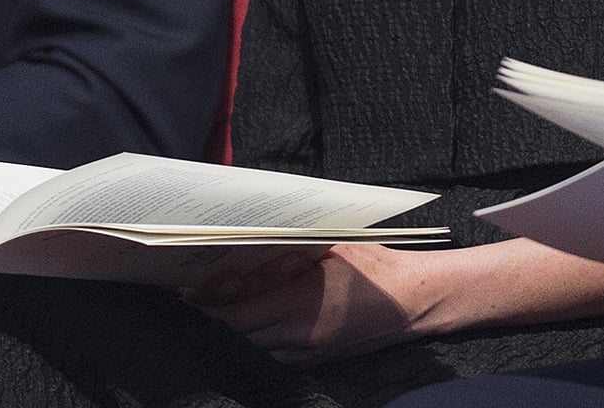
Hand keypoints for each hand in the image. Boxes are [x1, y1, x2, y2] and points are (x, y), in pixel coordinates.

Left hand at [188, 243, 450, 366]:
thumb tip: (250, 242)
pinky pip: (274, 350)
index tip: (188, 287)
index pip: (233, 311)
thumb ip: (289, 248)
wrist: (415, 301)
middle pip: (239, 329)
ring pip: (255, 342)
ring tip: (238, 298)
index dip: (208, 301)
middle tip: (208, 288)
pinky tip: (269, 313)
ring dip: (243, 322)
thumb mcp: (332, 245)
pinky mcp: (314, 361)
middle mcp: (295, 336)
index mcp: (297, 304)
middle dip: (223, 310)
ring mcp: (305, 353)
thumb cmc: (377, 266)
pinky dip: (264, 333)